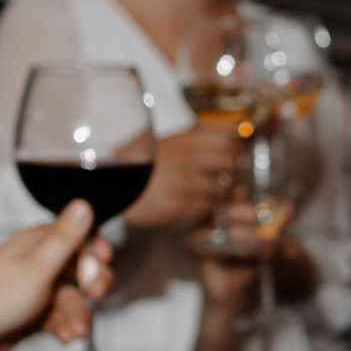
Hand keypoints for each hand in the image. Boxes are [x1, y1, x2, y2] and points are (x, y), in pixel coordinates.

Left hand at [0, 205, 108, 350]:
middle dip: (92, 283)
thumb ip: (65, 238)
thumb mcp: (37, 267)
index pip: (75, 235)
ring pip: (71, 298)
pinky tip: (64, 336)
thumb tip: (84, 205)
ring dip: (78, 314)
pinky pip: (59, 317)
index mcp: (34, 244)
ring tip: (75, 330)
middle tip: (96, 295)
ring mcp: (34, 290)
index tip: (104, 260)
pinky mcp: (32, 313)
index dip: (93, 247)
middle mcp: (35, 264)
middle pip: (79, 268)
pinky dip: (65, 326)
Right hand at [123, 127, 239, 229]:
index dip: (238, 151)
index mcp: (183, 140)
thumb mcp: (166, 146)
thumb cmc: (139, 166)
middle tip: (230, 181)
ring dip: (223, 196)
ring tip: (214, 197)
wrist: (110, 187)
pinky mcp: (177, 204)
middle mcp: (185, 158)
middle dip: (234, 174)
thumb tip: (228, 148)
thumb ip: (194, 144)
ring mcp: (182, 181)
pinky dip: (209, 210)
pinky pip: (207, 208)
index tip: (239, 158)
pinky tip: (199, 207)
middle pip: (229, 164)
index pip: (227, 141)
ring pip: (221, 189)